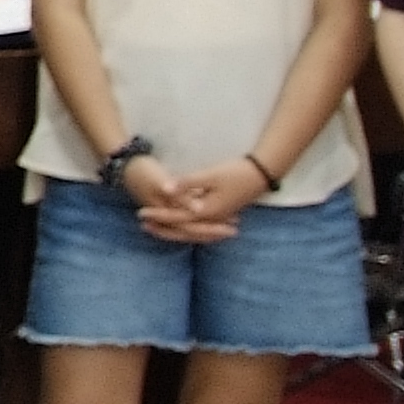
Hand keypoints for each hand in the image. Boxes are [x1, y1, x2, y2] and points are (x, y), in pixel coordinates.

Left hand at [137, 158, 258, 243]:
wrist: (262, 174)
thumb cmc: (236, 173)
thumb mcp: (210, 175)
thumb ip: (187, 183)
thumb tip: (164, 189)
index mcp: (207, 211)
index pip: (177, 218)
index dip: (158, 216)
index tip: (141, 214)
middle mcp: (212, 219)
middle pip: (183, 230)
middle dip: (163, 229)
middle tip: (143, 224)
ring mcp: (217, 218)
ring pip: (191, 230)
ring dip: (173, 229)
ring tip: (155, 226)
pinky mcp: (221, 213)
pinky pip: (200, 225)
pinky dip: (187, 226)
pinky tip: (177, 222)